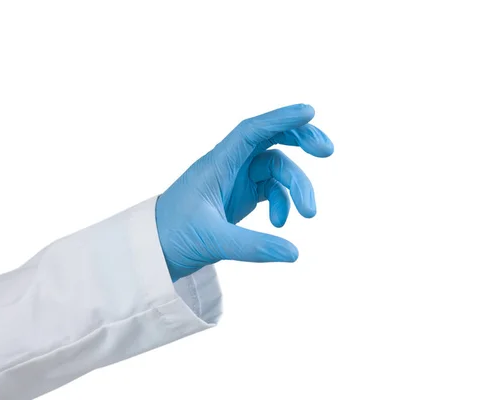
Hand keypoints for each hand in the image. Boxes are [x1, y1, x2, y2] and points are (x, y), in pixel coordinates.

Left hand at [156, 104, 333, 281]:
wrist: (155, 249)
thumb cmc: (173, 236)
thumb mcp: (213, 240)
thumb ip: (253, 246)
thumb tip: (294, 253)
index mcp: (217, 164)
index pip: (251, 131)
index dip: (280, 118)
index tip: (310, 112)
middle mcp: (229, 165)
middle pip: (270, 138)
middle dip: (301, 140)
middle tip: (328, 151)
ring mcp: (236, 180)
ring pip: (276, 168)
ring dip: (297, 187)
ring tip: (309, 214)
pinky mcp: (240, 196)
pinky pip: (271, 190)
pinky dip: (282, 205)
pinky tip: (277, 226)